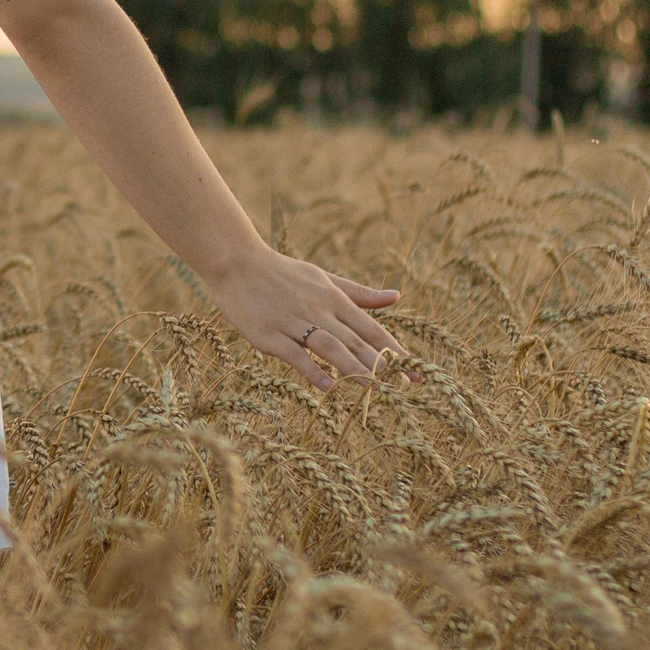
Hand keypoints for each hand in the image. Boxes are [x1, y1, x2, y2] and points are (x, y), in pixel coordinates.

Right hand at [200, 245, 407, 389]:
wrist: (233, 260)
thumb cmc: (279, 271)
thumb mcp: (323, 277)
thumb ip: (359, 293)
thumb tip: (397, 296)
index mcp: (332, 297)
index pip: (370, 328)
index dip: (394, 351)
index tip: (416, 372)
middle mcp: (317, 309)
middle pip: (355, 340)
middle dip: (381, 364)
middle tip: (405, 387)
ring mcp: (291, 322)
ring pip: (329, 346)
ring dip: (353, 368)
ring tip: (374, 389)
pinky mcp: (267, 333)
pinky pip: (293, 354)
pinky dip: (312, 371)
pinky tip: (328, 388)